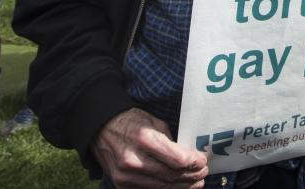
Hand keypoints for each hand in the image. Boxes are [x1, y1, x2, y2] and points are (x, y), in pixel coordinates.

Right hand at [92, 109, 207, 188]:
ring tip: (196, 182)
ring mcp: (126, 175)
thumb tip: (189, 156)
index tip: (203, 161)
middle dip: (192, 175)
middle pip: (171, 175)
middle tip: (203, 172)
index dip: (194, 163)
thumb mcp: (154, 123)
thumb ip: (171, 141)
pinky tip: (179, 186)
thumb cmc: (132, 123)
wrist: (101, 130)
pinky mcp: (121, 184)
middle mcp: (134, 160)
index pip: (177, 159)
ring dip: (183, 186)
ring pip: (162, 186)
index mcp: (145, 139)